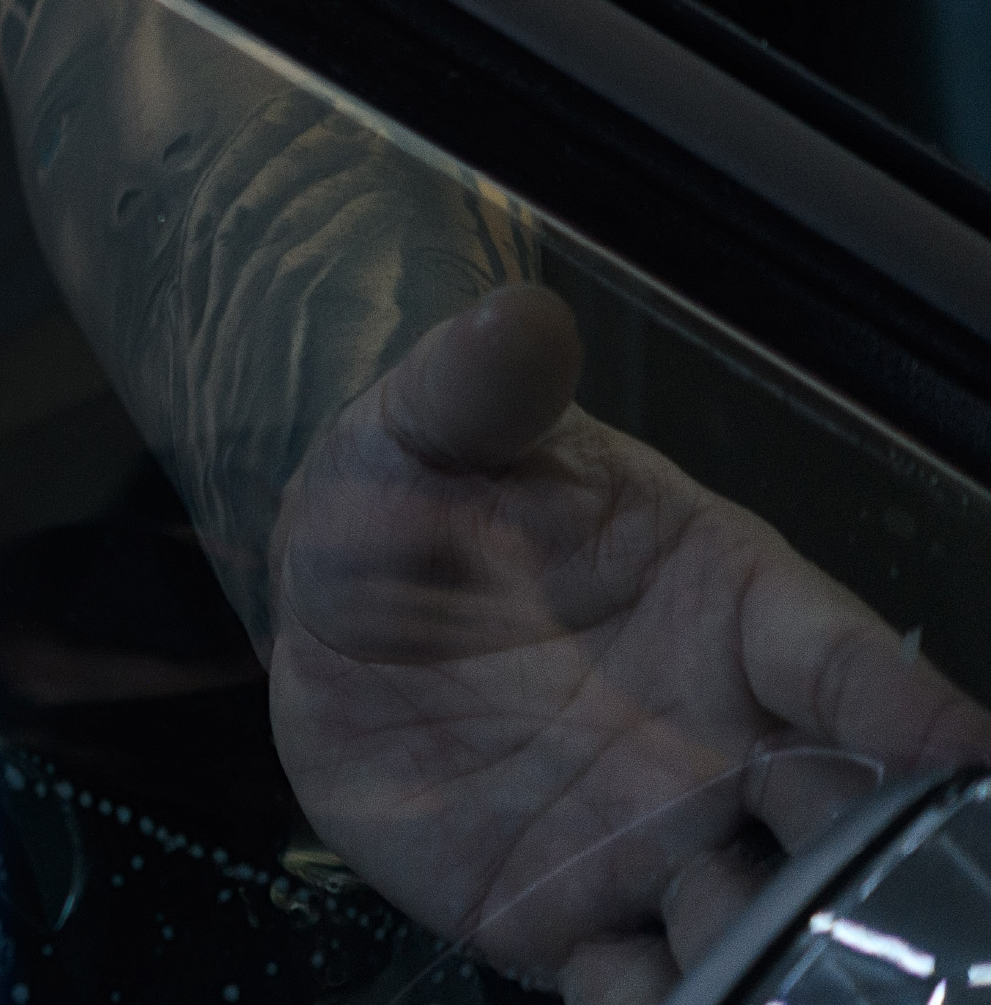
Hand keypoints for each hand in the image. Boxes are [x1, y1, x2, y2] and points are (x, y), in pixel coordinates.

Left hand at [270, 285, 990, 1001]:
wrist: (324, 607)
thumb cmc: (412, 502)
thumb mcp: (423, 433)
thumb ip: (475, 387)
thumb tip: (517, 312)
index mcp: (729, 606)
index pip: (842, 657)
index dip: (904, 704)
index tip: (962, 750)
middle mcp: (723, 738)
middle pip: (838, 813)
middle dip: (870, 861)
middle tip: (886, 905)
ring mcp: (656, 836)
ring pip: (757, 916)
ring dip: (777, 952)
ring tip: (780, 968)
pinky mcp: (569, 915)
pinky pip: (639, 985)